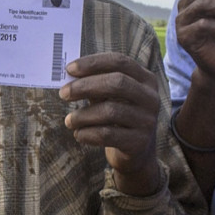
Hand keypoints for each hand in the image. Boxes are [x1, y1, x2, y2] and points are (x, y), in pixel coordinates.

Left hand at [59, 52, 164, 196]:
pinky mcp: (139, 142)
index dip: (93, 63)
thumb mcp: (110, 97)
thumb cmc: (118, 117)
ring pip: (111, 111)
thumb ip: (94, 84)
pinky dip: (88, 134)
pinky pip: (107, 135)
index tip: (69, 69)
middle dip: (85, 86)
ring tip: (69, 121)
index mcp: (146, 79)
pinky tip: (79, 135)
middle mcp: (151, 98)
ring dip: (83, 115)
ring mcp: (147, 120)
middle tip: (63, 93)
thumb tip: (68, 76)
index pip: (120, 62)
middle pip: (117, 83)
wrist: (136, 153)